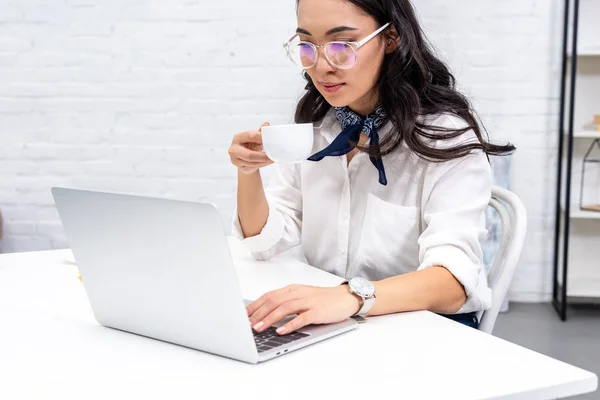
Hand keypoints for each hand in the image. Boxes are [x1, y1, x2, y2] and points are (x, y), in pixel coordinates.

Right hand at [228, 122, 272, 174]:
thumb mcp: (255, 137)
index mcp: (238, 138)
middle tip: (273, 156)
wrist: (245, 157)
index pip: (250, 136)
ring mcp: (235, 160)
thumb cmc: (250, 145)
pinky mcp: (240, 168)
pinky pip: (253, 167)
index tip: (271, 140)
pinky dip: (262, 165)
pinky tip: (268, 162)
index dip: (261, 138)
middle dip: (263, 157)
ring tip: (273, 159)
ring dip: (264, 162)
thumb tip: (266, 124)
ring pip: (252, 163)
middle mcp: (233, 149)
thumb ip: (260, 132)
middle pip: (249, 155)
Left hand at [246, 284, 361, 334]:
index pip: (268, 296)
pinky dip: (289, 325)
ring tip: (258, 329)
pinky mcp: (317, 311)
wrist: (346, 298)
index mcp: (292, 289)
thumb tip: (265, 314)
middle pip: (273, 301)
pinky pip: (301, 318)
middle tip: (246, 324)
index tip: (243, 316)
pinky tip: (280, 331)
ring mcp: (308, 301)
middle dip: (257, 313)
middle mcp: (298, 293)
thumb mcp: (301, 297)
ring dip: (269, 319)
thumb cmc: (323, 299)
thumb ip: (286, 303)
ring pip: (284, 308)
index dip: (254, 305)